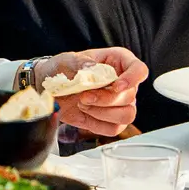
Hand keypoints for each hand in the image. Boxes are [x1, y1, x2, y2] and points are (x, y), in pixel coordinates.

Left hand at [32, 48, 146, 136]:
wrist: (48, 87)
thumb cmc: (62, 69)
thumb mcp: (67, 60)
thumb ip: (81, 63)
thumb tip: (92, 69)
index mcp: (119, 62)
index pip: (139, 70)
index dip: (132, 79)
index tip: (116, 86)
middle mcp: (124, 83)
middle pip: (130, 97)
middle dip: (105, 99)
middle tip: (83, 96)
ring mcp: (119, 103)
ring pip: (126, 116)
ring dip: (102, 113)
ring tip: (82, 104)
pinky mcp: (110, 120)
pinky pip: (113, 129)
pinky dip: (97, 124)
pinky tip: (84, 114)